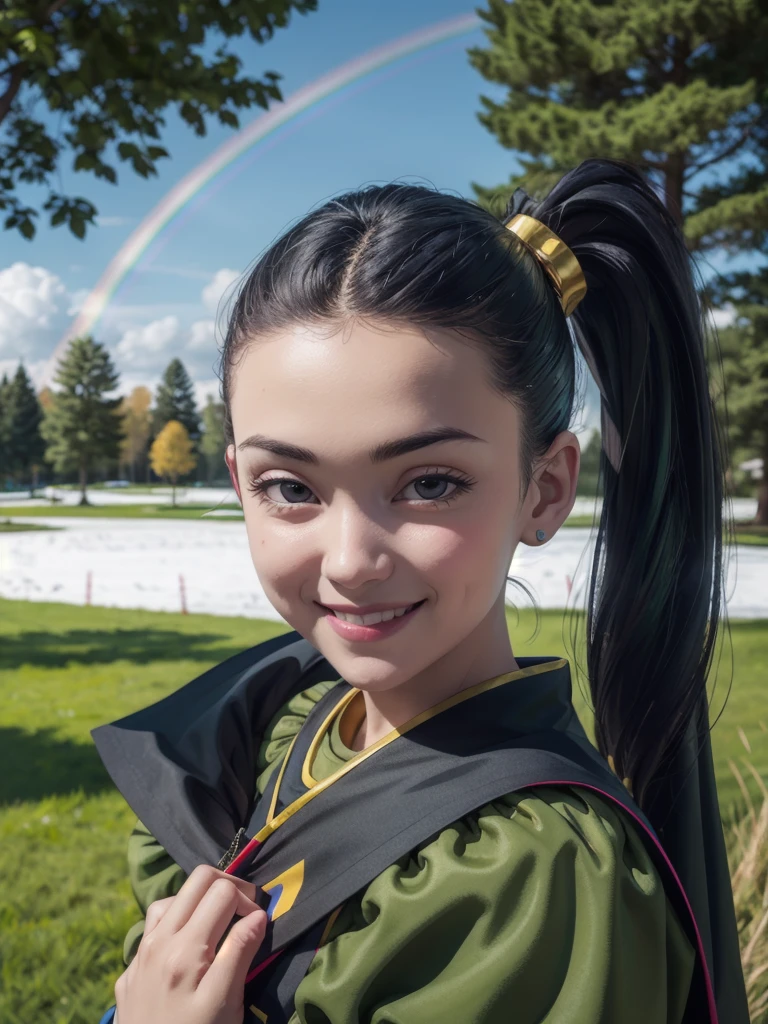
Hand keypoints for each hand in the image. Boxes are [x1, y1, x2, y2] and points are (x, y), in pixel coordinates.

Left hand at [114, 864, 267, 1023]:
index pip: (221, 891)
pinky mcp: (130, 972)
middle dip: (227, 886)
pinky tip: (186, 946)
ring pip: (171, 899)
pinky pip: (152, 928)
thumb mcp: (225, 1004)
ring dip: (199, 902)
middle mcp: (158, 942)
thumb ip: (239, 954)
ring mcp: (140, 955)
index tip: (259, 922)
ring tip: (218, 926)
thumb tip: (257, 915)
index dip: (247, 899)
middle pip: (196, 880)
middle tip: (245, 910)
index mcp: (186, 948)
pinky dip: (174, 922)